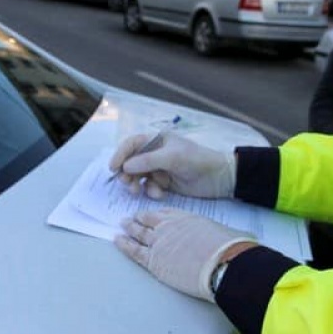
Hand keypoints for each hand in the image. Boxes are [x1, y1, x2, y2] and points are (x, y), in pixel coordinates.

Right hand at [109, 133, 236, 199]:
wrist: (218, 178)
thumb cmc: (197, 160)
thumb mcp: (172, 157)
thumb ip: (147, 161)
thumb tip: (125, 167)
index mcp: (157, 140)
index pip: (132, 144)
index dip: (120, 154)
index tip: (114, 168)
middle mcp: (155, 153)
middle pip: (131, 162)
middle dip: (127, 173)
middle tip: (127, 184)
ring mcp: (159, 169)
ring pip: (138, 177)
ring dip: (136, 184)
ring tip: (138, 191)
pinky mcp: (164, 183)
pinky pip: (149, 187)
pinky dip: (151, 191)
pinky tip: (160, 193)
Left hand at [116, 209, 256, 301]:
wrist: (224, 264)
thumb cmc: (230, 249)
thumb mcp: (226, 233)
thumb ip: (220, 234)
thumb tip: (240, 237)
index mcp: (185, 217)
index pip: (165, 212)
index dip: (156, 213)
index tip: (150, 214)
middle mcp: (169, 227)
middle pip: (149, 221)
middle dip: (138, 219)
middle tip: (130, 218)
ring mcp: (159, 243)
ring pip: (139, 234)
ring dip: (129, 229)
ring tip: (122, 225)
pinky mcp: (154, 261)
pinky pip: (134, 251)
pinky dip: (124, 245)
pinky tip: (117, 240)